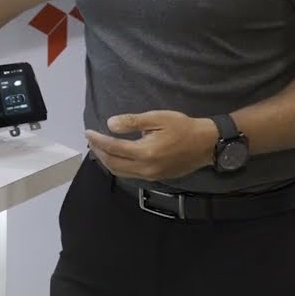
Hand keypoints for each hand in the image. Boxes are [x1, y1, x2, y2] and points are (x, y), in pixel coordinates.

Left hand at [85, 110, 218, 181]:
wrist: (206, 144)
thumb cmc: (183, 127)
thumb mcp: (158, 118)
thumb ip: (133, 122)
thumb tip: (110, 124)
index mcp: (145, 152)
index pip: (113, 148)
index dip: (98, 140)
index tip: (88, 132)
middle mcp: (145, 168)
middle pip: (113, 164)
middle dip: (99, 152)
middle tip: (91, 140)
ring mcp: (151, 175)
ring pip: (121, 172)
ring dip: (107, 161)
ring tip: (99, 149)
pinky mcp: (156, 178)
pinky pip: (131, 175)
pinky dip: (119, 166)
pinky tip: (117, 157)